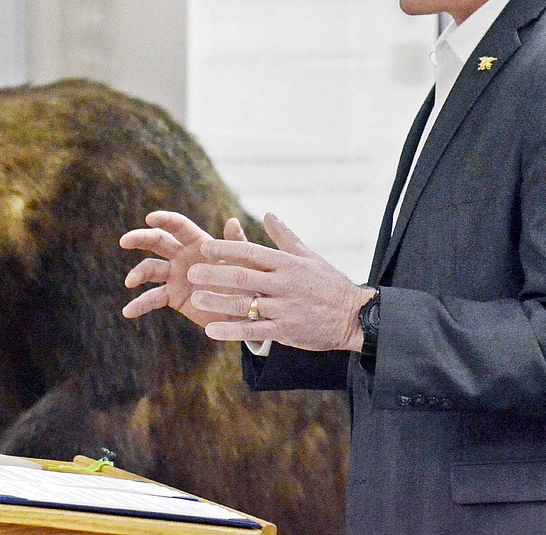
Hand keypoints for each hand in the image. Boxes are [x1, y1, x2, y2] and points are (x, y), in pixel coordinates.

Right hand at [120, 211, 247, 328]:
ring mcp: (175, 276)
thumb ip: (236, 244)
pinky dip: (139, 304)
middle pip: (158, 242)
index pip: (178, 227)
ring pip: (150, 269)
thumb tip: (232, 221)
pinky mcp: (173, 296)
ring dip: (138, 273)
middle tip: (125, 241)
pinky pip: (153, 298)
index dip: (164, 220)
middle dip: (140, 238)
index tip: (150, 218)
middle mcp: (183, 256)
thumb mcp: (245, 263)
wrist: (245, 311)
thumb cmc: (249, 281)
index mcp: (199, 242)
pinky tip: (128, 311)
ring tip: (130, 282)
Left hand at [189, 213, 370, 351]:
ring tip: (195, 298)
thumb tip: (268, 214)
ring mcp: (284, 309)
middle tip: (191, 272)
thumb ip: (284, 236)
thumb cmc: (329, 283)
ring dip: (218, 301)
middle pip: (243, 277)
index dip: (227, 248)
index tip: (205, 247)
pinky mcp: (285, 331)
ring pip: (245, 305)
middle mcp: (284, 285)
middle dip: (215, 274)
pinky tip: (211, 330)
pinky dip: (231, 330)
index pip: (252, 252)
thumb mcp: (308, 256)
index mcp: (288, 264)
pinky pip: (253, 331)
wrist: (354, 316)